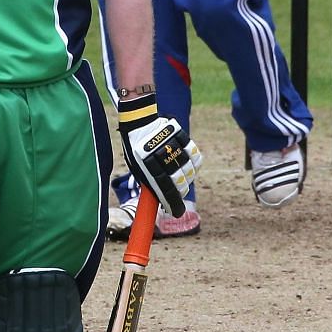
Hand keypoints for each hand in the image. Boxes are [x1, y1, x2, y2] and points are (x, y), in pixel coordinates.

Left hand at [117, 94, 200, 218]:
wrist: (139, 120)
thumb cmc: (136, 148)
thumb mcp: (137, 166)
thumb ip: (149, 181)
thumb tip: (161, 200)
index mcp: (145, 164)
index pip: (164, 189)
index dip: (172, 203)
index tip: (176, 212)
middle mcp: (159, 154)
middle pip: (179, 180)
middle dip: (180, 191)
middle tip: (178, 194)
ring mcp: (171, 143)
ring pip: (189, 168)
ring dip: (188, 177)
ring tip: (182, 178)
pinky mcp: (180, 134)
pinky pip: (194, 153)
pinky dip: (194, 162)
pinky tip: (189, 165)